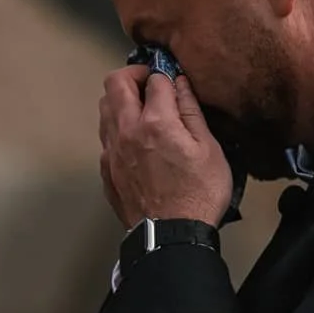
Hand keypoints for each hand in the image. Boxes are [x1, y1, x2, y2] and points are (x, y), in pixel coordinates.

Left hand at [97, 66, 230, 228]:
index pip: (154, 79)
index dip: (167, 75)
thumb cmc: (198, 195)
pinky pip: (105, 136)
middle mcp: (126, 131)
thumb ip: (192, 111)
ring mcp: (111, 151)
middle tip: (152, 85)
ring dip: (122, 100)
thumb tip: (180, 83)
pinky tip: (136, 141)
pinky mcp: (105, 169)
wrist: (171, 237)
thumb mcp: (209, 150)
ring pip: (104, 108)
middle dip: (134, 76)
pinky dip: (118, 128)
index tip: (175, 81)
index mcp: (155, 123)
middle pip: (115, 83)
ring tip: (143, 111)